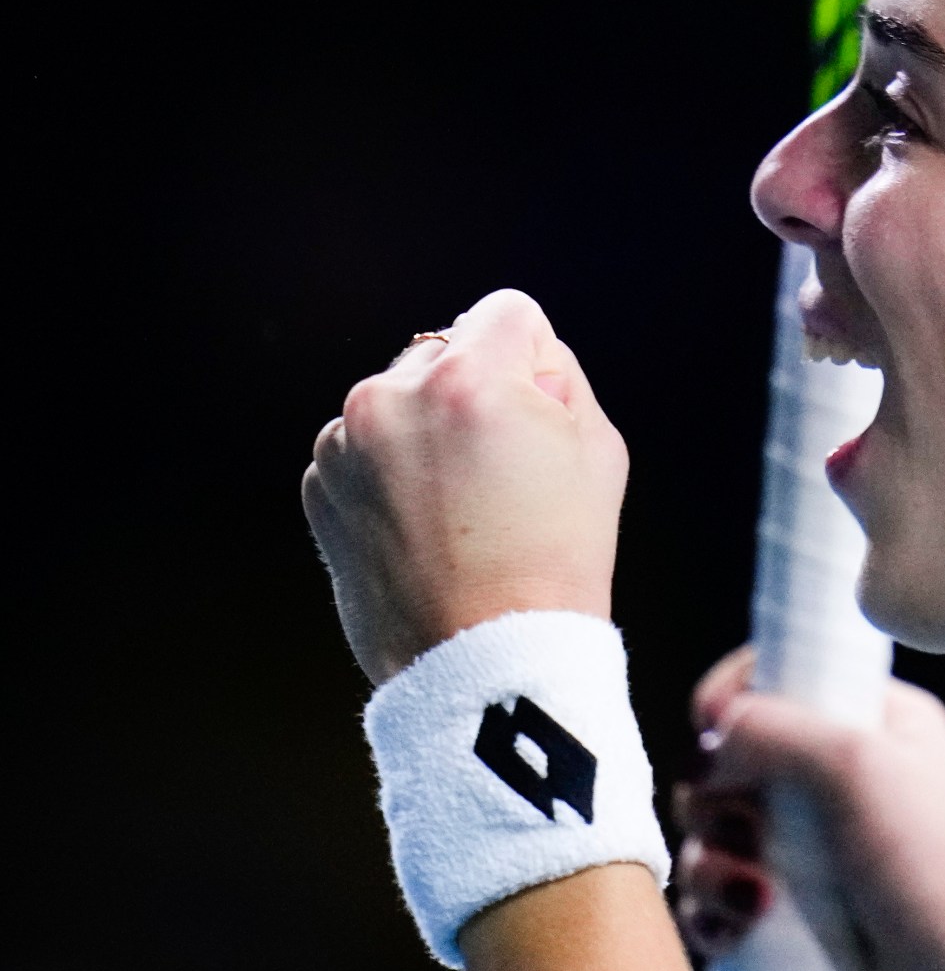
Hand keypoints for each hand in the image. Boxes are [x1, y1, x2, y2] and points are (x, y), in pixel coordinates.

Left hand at [302, 289, 628, 683]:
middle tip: (506, 479)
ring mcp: (344, 441)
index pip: (508, 312)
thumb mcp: (599, 452)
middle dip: (478, 396)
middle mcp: (392, 395)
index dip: (539, 363)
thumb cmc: (556, 558)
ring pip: (404, 400)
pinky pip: (366, 447)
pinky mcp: (319, 484)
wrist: (484, 658)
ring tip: (464, 513)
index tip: (540, 423)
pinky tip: (427, 530)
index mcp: (468, 379)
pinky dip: (394, 474)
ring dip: (429, 433)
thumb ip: (559, 379)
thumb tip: (521, 360)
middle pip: (450, 353)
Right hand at [675, 647, 944, 970]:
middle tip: (750, 833)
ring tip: (755, 899)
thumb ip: (775, 727)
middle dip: (716, 800)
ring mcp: (812, 848)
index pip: (779, 677)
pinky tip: (740, 930)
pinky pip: (715, 900)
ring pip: (713, 835)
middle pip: (728, 761)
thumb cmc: (930, 866)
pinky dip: (713, 914)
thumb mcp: (859, 765)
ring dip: (711, 867)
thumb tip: (712, 732)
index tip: (709, 725)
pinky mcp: (789, 913)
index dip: (731, 695)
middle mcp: (840, 779)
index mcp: (873, 722)